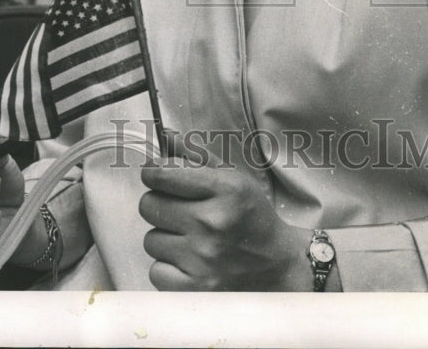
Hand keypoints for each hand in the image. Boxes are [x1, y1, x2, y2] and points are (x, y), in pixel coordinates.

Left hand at [139, 153, 312, 290]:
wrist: (277, 267)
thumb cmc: (251, 218)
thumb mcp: (234, 178)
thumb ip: (197, 156)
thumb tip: (165, 137)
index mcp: (225, 189)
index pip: (162, 174)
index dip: (152, 173)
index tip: (156, 176)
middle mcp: (212, 222)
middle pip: (149, 205)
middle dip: (158, 204)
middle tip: (178, 210)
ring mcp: (203, 258)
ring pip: (150, 239)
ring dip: (165, 238)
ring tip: (189, 239)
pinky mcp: (195, 289)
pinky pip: (155, 270)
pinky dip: (167, 267)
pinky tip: (188, 262)